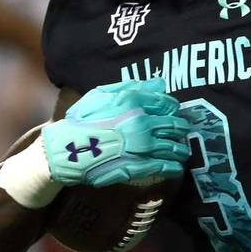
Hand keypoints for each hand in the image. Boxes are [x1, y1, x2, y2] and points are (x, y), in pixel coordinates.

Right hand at [42, 79, 191, 187]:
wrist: (67, 150)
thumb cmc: (82, 120)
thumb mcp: (102, 95)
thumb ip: (132, 87)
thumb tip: (160, 84)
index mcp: (134, 103)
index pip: (166, 103)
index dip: (173, 108)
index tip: (173, 112)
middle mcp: (143, 123)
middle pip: (175, 125)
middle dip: (181, 128)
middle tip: (183, 131)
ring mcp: (143, 147)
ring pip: (174, 147)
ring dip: (181, 148)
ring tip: (183, 151)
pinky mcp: (140, 167)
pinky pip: (166, 166)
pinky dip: (174, 166)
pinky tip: (176, 167)